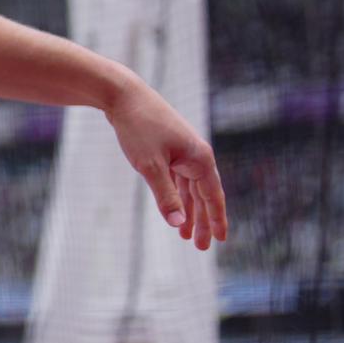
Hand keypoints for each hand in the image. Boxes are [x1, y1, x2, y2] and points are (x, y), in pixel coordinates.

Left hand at [104, 80, 228, 250]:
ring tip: (184, 234)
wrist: (123, 96)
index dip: (216, 220)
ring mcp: (182, 150)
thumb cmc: (138, 128)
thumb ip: (166, 196)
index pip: (213, 196)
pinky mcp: (168, 147)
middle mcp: (196, 154)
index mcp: (200, 159)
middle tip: (199, 246)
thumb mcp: (150, 166)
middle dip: (201, 221)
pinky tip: (175, 206)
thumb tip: (178, 224)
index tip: (220, 241)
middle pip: (202, 195)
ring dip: (188, 210)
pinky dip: (177, 194)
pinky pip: (178, 177)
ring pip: (189, 187)